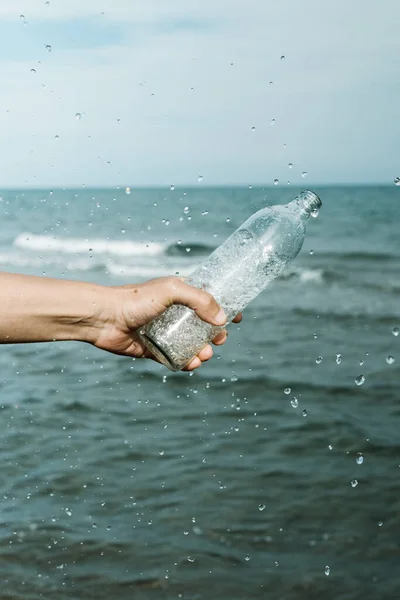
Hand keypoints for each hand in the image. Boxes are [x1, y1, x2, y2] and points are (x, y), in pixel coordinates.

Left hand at [91, 276, 241, 369]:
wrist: (104, 318)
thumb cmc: (136, 299)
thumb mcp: (172, 290)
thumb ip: (200, 300)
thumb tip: (222, 319)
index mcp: (180, 295)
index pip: (208, 300)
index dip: (225, 308)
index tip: (238, 318)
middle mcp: (174, 313)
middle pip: (204, 326)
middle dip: (216, 335)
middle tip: (218, 340)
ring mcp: (164, 332)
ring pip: (192, 344)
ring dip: (203, 351)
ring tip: (203, 355)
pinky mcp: (154, 349)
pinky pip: (175, 358)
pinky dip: (186, 363)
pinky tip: (190, 364)